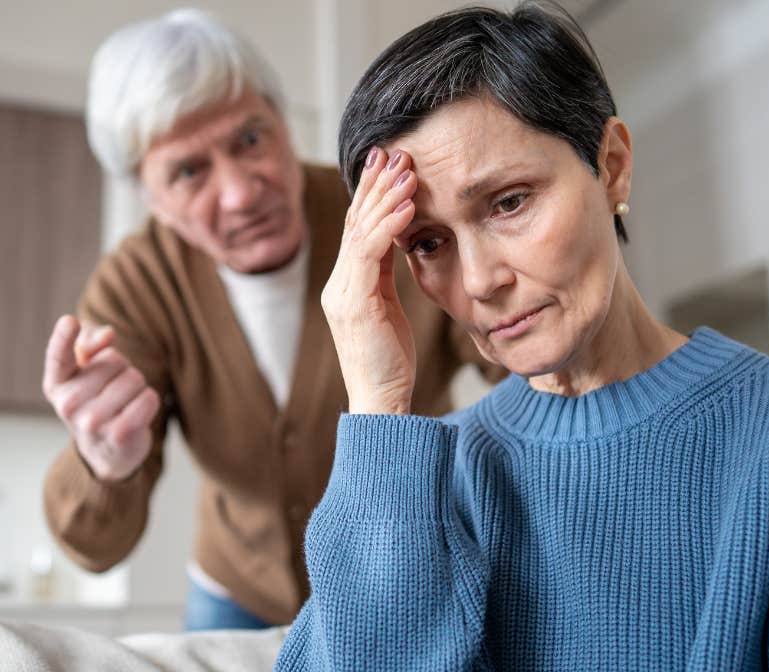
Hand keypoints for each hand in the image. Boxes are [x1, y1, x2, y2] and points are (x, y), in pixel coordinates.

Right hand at [42, 315, 160, 481]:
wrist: (107, 451)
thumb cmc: (98, 400)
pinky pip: (149, 398)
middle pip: (116, 360)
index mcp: (56, 383)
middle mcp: (68, 403)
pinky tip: (136, 414)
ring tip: (124, 404)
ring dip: (138, 387)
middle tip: (114, 391)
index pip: (59, 356)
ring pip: (135, 378)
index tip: (70, 322)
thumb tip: (107, 334)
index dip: (64, 337)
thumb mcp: (87, 372)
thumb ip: (92, 344)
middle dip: (124, 370)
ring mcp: (92, 422)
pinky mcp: (119, 434)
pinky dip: (150, 402)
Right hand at [321, 147, 418, 414]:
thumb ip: (384, 275)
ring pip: (360, 232)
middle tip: (394, 152)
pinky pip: (369, 253)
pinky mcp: (354, 304)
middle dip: (375, 185)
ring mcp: (342, 293)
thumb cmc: (391, 361)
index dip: (370, 195)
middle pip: (354, 222)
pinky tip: (408, 205)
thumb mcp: (388, 309)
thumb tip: (400, 241)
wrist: (381, 401)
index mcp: (346, 285)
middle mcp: (338, 284)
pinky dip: (389, 225)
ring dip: (385, 197)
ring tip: (405, 168)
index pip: (357, 230)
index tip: (387, 165)